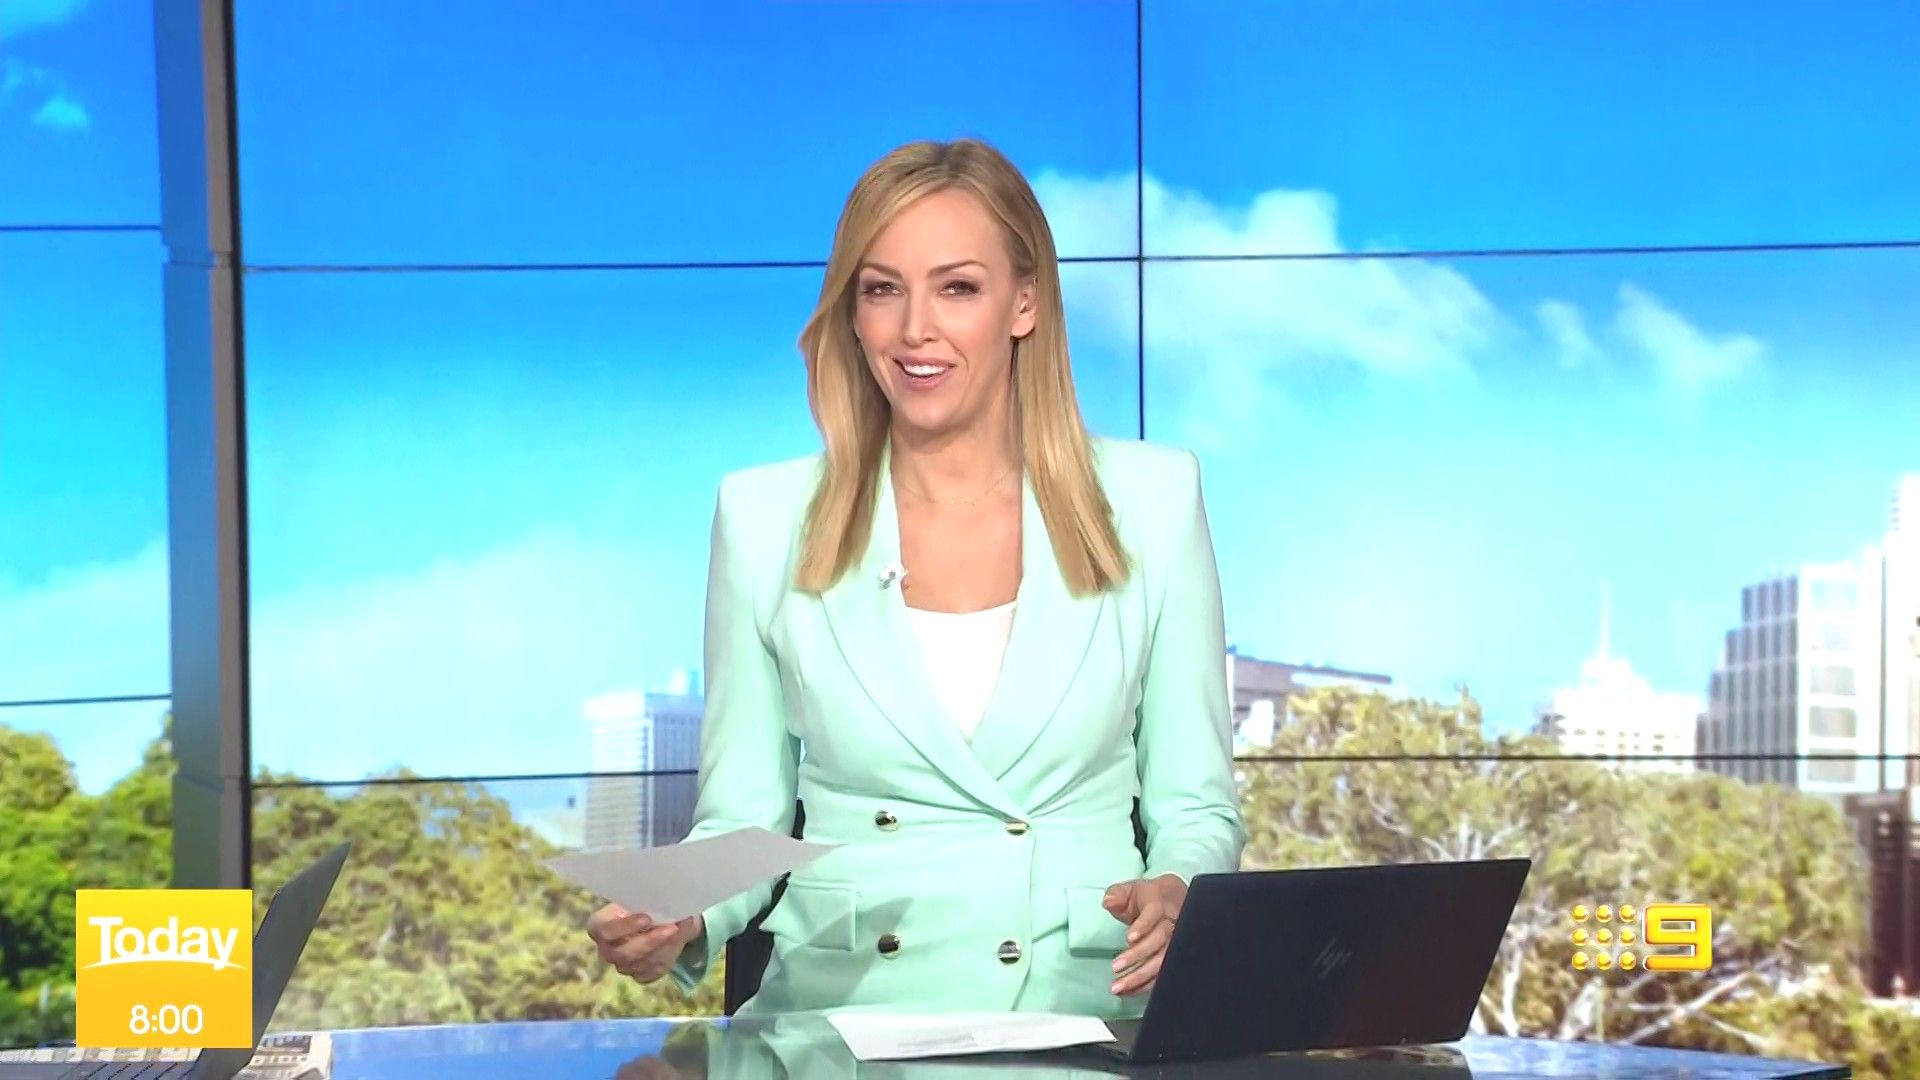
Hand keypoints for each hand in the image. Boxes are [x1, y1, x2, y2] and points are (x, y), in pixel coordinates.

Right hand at [587, 903, 703, 983]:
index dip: (625, 927)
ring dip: (665, 946)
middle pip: (623, 953)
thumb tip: (661, 899)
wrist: (660, 917)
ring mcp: (622, 966)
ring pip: (642, 964)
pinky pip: (654, 971)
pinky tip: (678, 939)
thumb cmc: (645, 902)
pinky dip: (670, 955)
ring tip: (681, 928)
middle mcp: (607, 949)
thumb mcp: (642, 897)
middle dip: (651, 941)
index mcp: (599, 925)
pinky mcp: (640, 976)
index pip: (604, 931)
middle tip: (672, 927)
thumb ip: (645, 900)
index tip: (647, 918)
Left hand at [1102, 874, 1186, 995]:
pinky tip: (1128, 991)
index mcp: (1159, 903)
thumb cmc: (1145, 897)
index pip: (1154, 913)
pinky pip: (1162, 974)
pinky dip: (1145, 984)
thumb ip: (1117, 894)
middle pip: (1160, 940)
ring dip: (1141, 977)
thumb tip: (1109, 901)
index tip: (1129, 938)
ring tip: (1118, 987)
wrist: (1170, 900)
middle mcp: (1172, 922)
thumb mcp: (1129, 890)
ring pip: (1163, 961)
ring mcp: (1174, 941)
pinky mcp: (1172, 957)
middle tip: (1116, 967)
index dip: (1143, 926)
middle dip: (1138, 956)